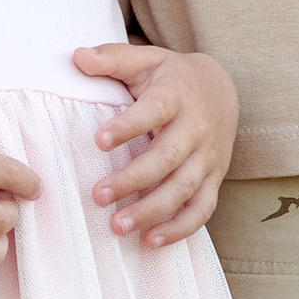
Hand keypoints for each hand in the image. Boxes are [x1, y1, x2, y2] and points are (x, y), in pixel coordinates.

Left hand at [73, 41, 238, 248]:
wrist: (223, 88)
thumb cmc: (171, 77)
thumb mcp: (146, 59)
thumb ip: (112, 58)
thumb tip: (76, 57)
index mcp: (176, 95)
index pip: (154, 111)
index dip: (128, 126)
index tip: (99, 140)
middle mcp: (196, 128)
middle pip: (167, 158)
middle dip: (133, 180)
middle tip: (97, 196)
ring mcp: (207, 157)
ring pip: (183, 188)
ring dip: (152, 210)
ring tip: (118, 226)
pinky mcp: (214, 178)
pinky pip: (202, 209)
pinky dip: (181, 229)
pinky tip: (151, 242)